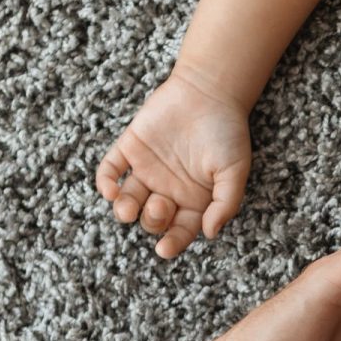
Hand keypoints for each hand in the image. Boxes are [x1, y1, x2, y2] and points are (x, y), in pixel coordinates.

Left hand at [97, 68, 253, 259]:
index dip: (172, 243)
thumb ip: (226, 203)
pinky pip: (110, 170)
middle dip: (152, 220)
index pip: (180, 230)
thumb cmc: (226, 132)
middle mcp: (169, 189)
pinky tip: (109, 190)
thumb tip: (210, 233)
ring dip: (124, 210)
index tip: (164, 249)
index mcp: (195, 199)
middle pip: (151, 219)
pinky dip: (105, 183)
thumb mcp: (235, 171)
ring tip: (126, 208)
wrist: (208, 91)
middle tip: (160, 205)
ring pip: (128, 201)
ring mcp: (147, 170)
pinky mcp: (130, 148)